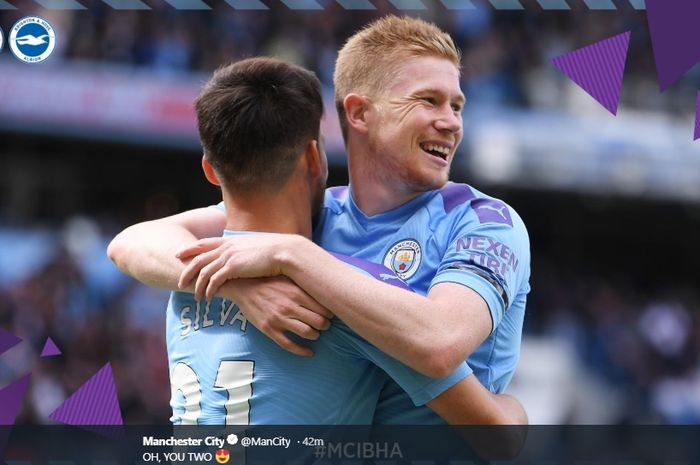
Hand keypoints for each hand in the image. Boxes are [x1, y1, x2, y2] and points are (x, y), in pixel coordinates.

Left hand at [176, 234, 300, 299]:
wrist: (284, 252)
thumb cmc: (276, 252)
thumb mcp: (256, 247)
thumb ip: (246, 251)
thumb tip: (245, 257)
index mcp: (231, 240)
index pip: (204, 243)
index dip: (190, 249)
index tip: (179, 254)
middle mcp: (226, 247)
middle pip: (198, 258)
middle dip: (187, 271)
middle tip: (179, 282)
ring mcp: (228, 256)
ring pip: (203, 272)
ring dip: (197, 286)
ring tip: (196, 297)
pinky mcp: (232, 268)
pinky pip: (214, 281)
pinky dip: (209, 290)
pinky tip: (208, 298)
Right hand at [220, 276, 333, 356]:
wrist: (242, 286)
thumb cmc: (268, 280)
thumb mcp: (287, 277)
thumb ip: (303, 284)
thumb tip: (323, 289)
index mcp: (296, 293)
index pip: (323, 308)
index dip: (330, 314)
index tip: (330, 315)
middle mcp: (290, 306)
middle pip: (318, 322)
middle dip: (325, 326)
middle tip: (325, 325)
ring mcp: (279, 319)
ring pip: (307, 333)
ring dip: (315, 335)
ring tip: (315, 334)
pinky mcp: (269, 329)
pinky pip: (289, 344)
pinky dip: (302, 351)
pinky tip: (309, 352)